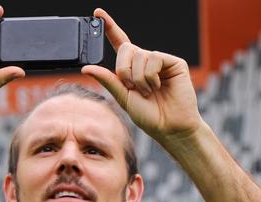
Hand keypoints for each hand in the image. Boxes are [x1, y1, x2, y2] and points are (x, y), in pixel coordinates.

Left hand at [82, 9, 202, 141]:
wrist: (169, 127)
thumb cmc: (148, 115)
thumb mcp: (123, 98)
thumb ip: (108, 80)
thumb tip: (86, 68)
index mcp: (132, 68)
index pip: (119, 43)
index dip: (109, 27)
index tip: (97, 13)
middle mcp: (146, 61)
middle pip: (126, 49)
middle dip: (124, 70)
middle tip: (132, 88)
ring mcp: (160, 60)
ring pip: (139, 55)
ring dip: (139, 78)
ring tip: (149, 91)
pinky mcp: (174, 62)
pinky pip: (154, 58)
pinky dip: (150, 75)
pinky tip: (159, 86)